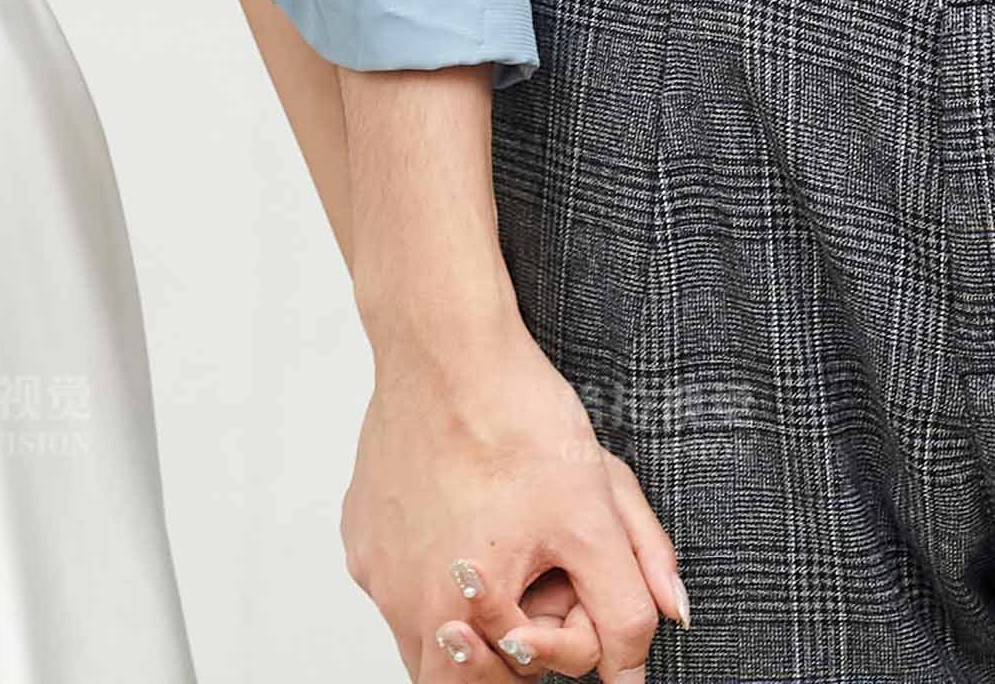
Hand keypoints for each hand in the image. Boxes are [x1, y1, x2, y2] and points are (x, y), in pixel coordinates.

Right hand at [344, 317, 684, 681]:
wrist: (447, 344)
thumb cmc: (515, 419)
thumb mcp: (595, 516)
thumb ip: (627, 606)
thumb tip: (633, 670)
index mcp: (460, 609)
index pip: (513, 679)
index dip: (559, 647)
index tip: (574, 592)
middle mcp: (401, 598)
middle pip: (462, 668)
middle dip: (510, 639)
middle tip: (543, 574)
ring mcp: (374, 565)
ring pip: (428, 627)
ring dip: (474, 609)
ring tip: (508, 541)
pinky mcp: (360, 531)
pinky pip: (400, 578)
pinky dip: (438, 566)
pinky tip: (469, 512)